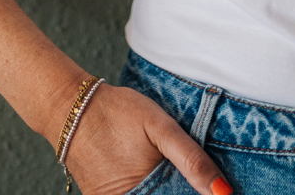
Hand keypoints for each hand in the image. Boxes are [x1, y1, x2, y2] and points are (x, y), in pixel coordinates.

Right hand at [63, 83, 231, 194]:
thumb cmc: (118, 113)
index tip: (216, 191)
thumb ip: (192, 160)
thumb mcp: (160, 128)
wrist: (71, 108)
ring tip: (171, 172)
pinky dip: (149, 189)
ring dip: (168, 190)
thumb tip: (224, 193)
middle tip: (198, 179)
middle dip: (183, 191)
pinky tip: (154, 173)